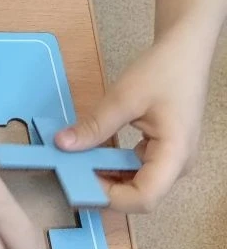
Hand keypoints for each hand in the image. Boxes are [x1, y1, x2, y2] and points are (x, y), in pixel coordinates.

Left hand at [55, 30, 209, 212]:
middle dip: (106, 186)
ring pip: (140, 181)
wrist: (186, 51)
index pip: (144, 198)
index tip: (80, 183)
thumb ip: (95, 125)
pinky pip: (141, 166)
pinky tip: (97, 150)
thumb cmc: (162, 72)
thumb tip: (62, 144)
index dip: (111, 197)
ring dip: (110, 174)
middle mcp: (178, 165)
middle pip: (141, 193)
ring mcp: (174, 159)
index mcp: (175, 156)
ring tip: (80, 161)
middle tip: (73, 172)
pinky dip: (118, 162)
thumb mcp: (124, 97)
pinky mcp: (167, 149)